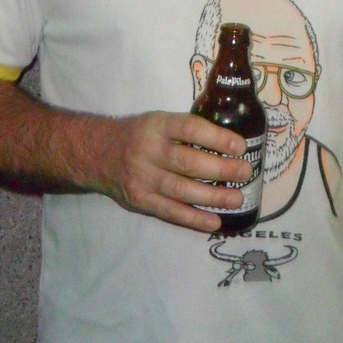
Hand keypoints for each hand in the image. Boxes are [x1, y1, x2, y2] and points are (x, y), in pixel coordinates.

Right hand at [93, 111, 251, 231]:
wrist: (97, 153)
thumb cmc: (138, 135)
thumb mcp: (157, 121)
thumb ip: (184, 131)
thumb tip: (227, 143)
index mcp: (157, 126)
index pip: (189, 129)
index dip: (216, 138)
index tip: (240, 146)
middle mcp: (148, 151)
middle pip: (189, 163)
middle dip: (222, 169)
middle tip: (245, 172)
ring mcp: (143, 178)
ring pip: (182, 190)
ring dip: (213, 197)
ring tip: (237, 199)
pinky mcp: (140, 200)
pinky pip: (171, 212)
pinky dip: (194, 219)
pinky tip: (215, 221)